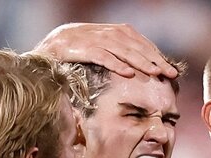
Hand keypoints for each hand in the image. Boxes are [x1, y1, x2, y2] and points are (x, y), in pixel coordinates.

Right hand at [33, 23, 177, 78]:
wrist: (40, 53)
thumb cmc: (67, 58)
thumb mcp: (93, 54)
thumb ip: (112, 58)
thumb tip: (135, 72)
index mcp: (106, 32)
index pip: (135, 40)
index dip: (153, 53)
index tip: (169, 67)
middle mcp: (99, 32)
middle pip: (132, 44)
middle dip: (153, 58)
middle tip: (170, 73)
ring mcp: (88, 39)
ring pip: (121, 49)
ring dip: (140, 61)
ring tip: (155, 73)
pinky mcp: (77, 48)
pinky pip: (100, 56)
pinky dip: (115, 64)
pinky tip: (128, 74)